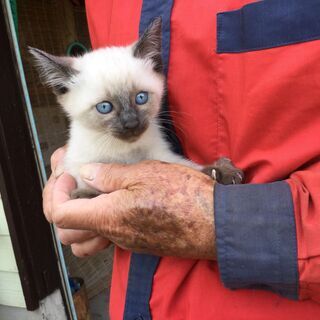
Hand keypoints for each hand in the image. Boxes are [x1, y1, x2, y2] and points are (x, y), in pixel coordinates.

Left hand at [48, 160, 215, 259]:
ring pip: (87, 238)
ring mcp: (127, 240)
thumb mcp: (144, 173)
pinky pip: (110, 235)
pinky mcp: (140, 240)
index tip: (69, 174)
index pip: (60, 214)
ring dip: (80, 216)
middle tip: (72, 182)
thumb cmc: (184, 196)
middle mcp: (113, 234)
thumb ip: (109, 176)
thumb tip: (87, 174)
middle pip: (67, 232)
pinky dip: (103, 217)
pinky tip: (117, 197)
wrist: (215, 222)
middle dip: (61, 205)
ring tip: (90, 191)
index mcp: (109, 216)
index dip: (55, 192)